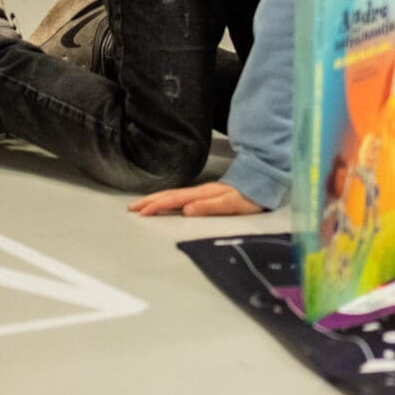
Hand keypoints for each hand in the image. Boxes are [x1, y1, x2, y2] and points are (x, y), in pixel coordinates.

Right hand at [130, 181, 264, 217]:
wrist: (263, 182)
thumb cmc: (249, 196)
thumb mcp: (232, 204)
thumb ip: (210, 206)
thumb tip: (187, 210)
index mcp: (202, 194)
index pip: (174, 200)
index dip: (157, 206)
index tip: (141, 213)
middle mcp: (200, 191)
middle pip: (170, 195)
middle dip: (150, 201)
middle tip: (131, 208)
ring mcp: (202, 191)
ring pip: (173, 194)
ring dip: (156, 199)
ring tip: (141, 205)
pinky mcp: (205, 194)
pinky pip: (180, 195)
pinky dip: (167, 198)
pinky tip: (165, 202)